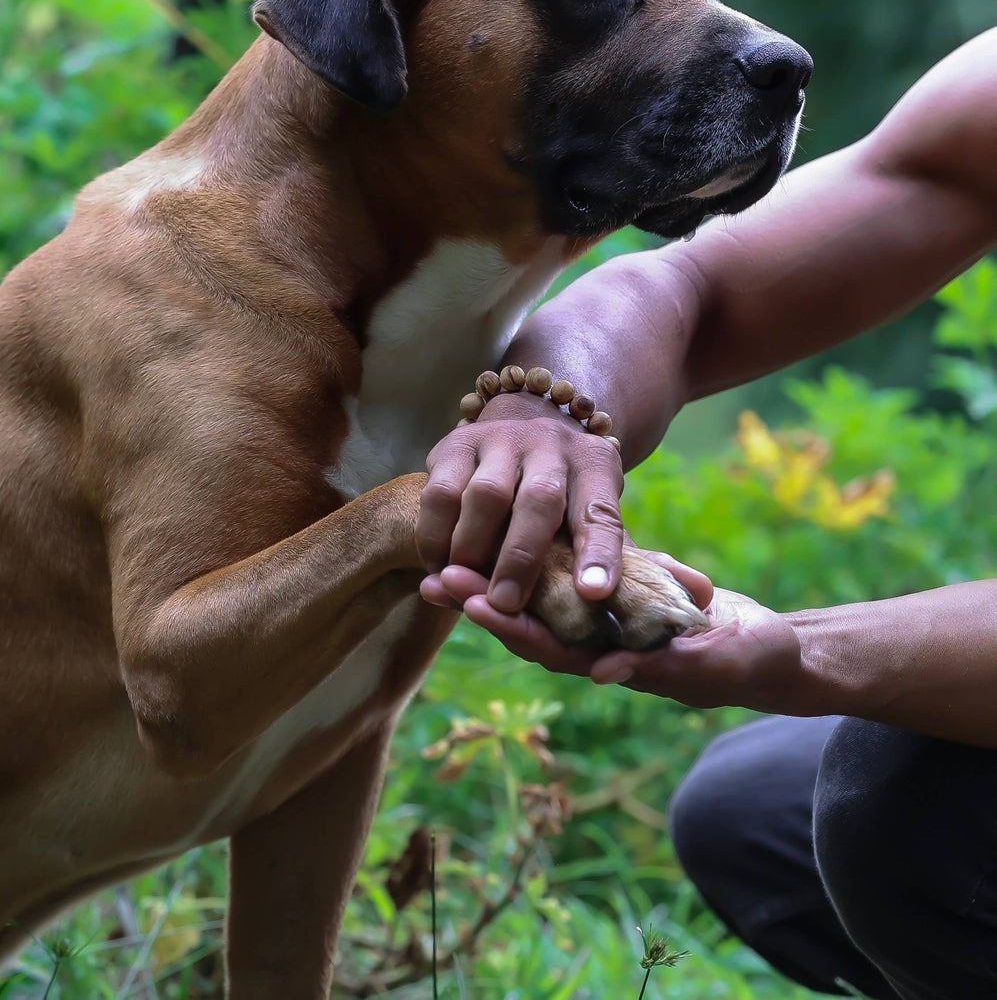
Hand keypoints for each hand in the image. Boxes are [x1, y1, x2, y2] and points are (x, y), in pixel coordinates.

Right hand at [419, 390, 625, 614]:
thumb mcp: (594, 511)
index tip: (595, 594)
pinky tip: (438, 568)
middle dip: (522, 558)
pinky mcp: (455, 443)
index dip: (600, 553)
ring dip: (473, 548)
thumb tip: (672, 601)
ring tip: (468, 589)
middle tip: (507, 605)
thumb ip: (620, 556)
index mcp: (595, 464)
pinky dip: (435, 536)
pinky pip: (439, 493)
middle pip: (540, 501)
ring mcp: (500, 439)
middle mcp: (550, 445)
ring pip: (485, 494)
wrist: (523, 426)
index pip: (602, 512)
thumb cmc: (564, 494)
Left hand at [457, 564, 809, 715]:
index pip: (553, 649)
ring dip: (493, 583)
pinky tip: (495, 537)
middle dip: (482, 604)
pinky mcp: (615, 591)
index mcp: (617, 663)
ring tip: (445, 561)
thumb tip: (603, 671)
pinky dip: (530, 560)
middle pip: (530, 625)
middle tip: (435, 580)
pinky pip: (565, 576)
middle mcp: (599, 645)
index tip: (474, 606)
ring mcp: (603, 620)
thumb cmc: (753, 659)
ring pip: (539, 601)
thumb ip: (666, 667)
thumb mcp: (715, 664)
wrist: (773, 648)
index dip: (512, 629)